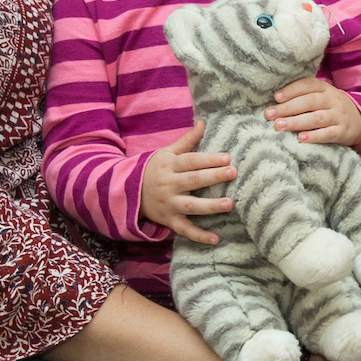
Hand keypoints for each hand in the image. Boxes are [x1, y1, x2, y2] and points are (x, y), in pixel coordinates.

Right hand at [139, 122, 237, 244]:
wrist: (127, 192)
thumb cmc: (154, 169)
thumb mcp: (167, 153)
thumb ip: (187, 140)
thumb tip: (203, 121)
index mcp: (170, 166)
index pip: (191, 161)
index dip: (208, 159)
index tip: (227, 157)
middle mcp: (169, 185)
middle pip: (193, 180)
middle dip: (213, 177)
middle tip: (233, 172)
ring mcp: (169, 204)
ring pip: (191, 206)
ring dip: (210, 206)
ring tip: (229, 204)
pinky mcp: (169, 220)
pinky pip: (185, 229)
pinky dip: (199, 236)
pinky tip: (215, 239)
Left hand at [272, 76, 360, 152]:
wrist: (359, 122)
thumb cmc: (329, 108)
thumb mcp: (320, 97)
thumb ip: (302, 96)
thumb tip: (273, 101)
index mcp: (324, 88)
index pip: (307, 85)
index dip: (291, 90)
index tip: (276, 97)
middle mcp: (332, 100)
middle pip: (309, 102)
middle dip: (287, 108)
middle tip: (269, 114)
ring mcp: (339, 116)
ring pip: (316, 118)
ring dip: (296, 122)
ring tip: (279, 126)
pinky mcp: (342, 132)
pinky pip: (328, 134)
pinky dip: (314, 136)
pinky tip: (300, 138)